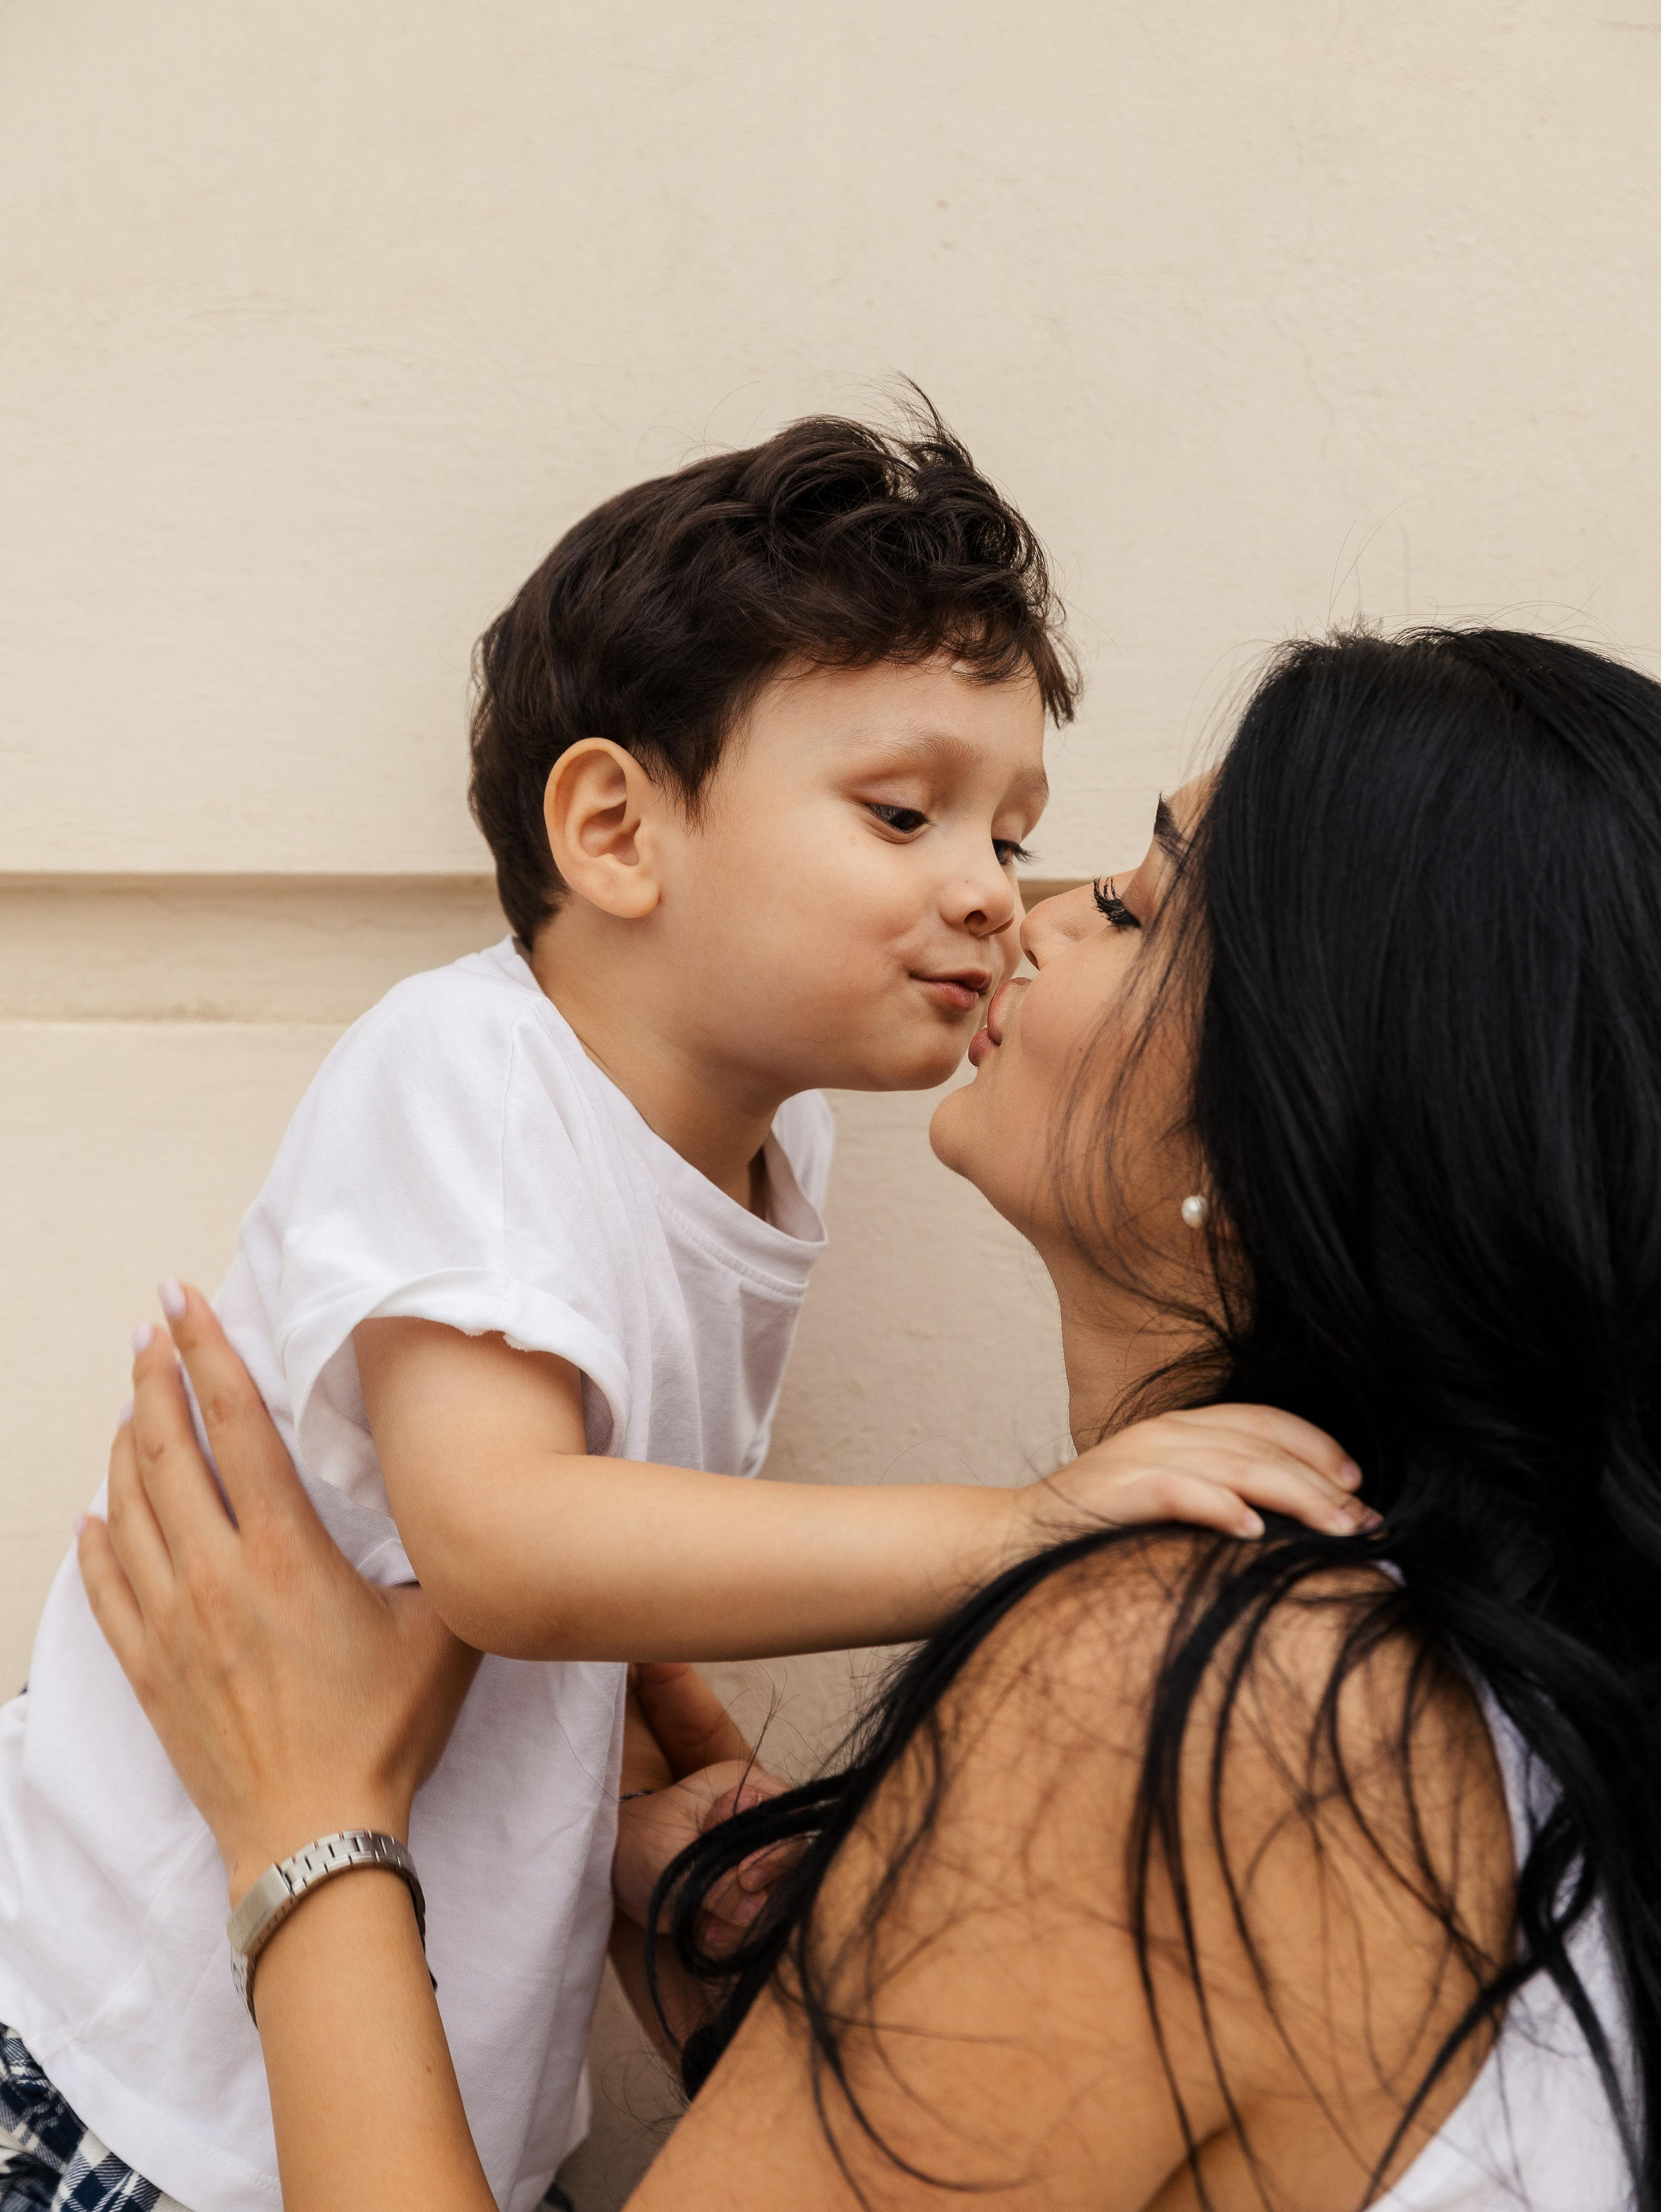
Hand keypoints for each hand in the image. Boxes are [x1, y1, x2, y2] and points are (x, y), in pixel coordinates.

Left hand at [77, 1283, 481, 1905]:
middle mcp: (218, 1577)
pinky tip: (96, 1513)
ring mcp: (172, 1625)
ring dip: (124, 1444)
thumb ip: (443, 1564)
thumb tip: (459, 1514)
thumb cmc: (383, 1736)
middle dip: (154, 1377)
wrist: (314, 1839)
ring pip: (127, 1508)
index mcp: (288, 1555)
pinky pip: (104, 1588)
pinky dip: (97, 1540)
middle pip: (166, 1451)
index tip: (185, 1303)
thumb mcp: (442, 1633)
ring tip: (131, 1401)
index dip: (208, 1354)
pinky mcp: (148, 1672)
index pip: (236, 1426)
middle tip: (151, 1330)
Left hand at [615, 1662, 793, 1953]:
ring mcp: (755, 1858)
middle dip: (759, 1895)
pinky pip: (758, 1919)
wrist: (618, 1870)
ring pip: (778, 1896)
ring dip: (743, 1923)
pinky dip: (734, 1934)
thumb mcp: (671, 1858)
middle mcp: (759, 1822)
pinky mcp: (747, 1891)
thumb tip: (756, 1905)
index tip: (746, 1878)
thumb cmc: (639, 1842)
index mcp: (746, 1789)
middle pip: (791, 1862)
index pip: (788, 1818)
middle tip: (725, 1913)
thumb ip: (715, 1882)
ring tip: (706, 1928)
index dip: (777, 1852)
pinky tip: (705, 1933)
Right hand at [1025, 1404, 1377, 1544]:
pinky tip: (1255, 1533)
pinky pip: (1179, 1490)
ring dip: (1295, 1497)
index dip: (1317, 1446)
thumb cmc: (1095, 1531)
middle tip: (1366, 1523)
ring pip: (1236, 1464)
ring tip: (1337, 1530)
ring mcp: (1139, 1458)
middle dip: (1322, 1483)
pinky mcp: (1117, 1490)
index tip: (1357, 1484)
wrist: (1010, 1540)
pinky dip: (1221, 1507)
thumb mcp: (1163, 1499)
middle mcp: (1165, 1432)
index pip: (1263, 1420)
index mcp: (1179, 1427)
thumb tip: (1284, 1527)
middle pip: (1263, 1444)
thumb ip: (1215, 1496)